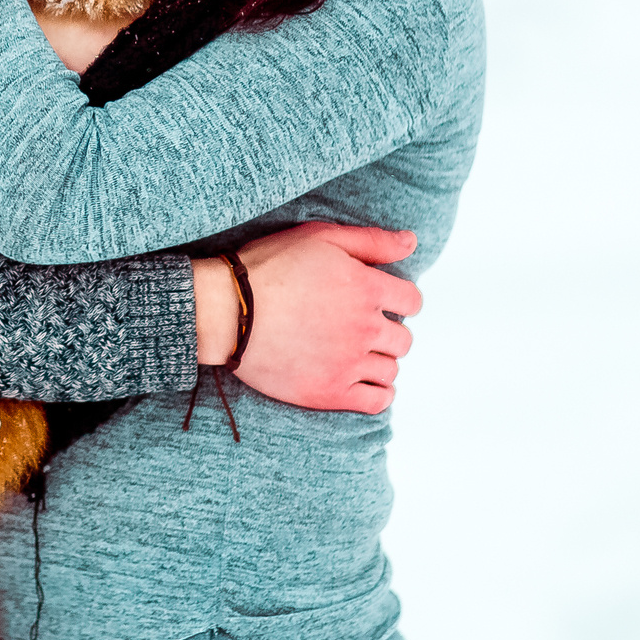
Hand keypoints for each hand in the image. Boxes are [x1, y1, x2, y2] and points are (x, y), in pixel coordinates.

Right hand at [192, 223, 420, 412]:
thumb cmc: (268, 268)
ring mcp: (348, 363)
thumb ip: (371, 241)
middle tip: (360, 327)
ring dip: (380, 361)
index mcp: (366, 289)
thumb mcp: (320, 237)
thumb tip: (412, 241)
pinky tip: (363, 382)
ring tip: (355, 353)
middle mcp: (364, 328)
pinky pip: (376, 401)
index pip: (412, 301)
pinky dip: (378, 393)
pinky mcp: (329, 392)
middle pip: (403, 339)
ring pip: (390, 370)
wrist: (227, 311)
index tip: (380, 302)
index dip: (399, 299)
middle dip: (387, 331)